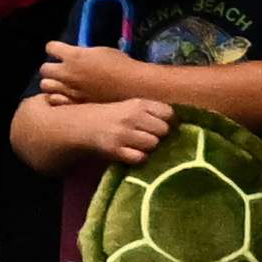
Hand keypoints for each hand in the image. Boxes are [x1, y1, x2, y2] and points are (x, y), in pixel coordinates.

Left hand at [33, 38, 146, 107]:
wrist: (133, 87)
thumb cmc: (121, 65)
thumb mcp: (101, 51)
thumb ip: (83, 53)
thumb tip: (75, 54)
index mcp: (74, 56)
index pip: (51, 47)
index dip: (54, 49)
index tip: (59, 51)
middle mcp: (67, 72)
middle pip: (44, 69)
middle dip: (50, 68)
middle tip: (59, 70)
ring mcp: (69, 90)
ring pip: (45, 86)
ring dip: (51, 83)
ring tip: (61, 84)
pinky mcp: (73, 103)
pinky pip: (55, 100)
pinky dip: (58, 98)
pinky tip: (66, 96)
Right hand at [51, 97, 172, 169]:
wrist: (83, 125)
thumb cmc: (113, 117)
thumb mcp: (131, 106)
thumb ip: (152, 112)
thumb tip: (178, 124)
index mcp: (139, 104)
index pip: (168, 113)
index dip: (169, 121)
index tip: (163, 125)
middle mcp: (132, 116)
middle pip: (163, 130)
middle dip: (159, 135)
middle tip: (150, 136)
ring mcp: (123, 133)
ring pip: (153, 144)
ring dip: (149, 147)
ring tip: (140, 145)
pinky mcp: (115, 149)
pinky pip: (139, 157)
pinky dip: (139, 158)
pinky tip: (132, 153)